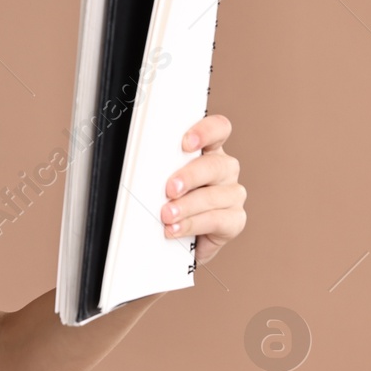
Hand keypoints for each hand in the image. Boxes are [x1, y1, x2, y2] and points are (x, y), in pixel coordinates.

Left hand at [160, 113, 246, 263]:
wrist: (176, 241)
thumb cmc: (168, 202)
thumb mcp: (160, 181)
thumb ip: (158, 169)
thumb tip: (135, 170)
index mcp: (207, 151)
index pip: (218, 129)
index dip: (206, 131)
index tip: (186, 143)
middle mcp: (223, 170)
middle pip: (216, 165)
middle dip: (190, 176)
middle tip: (169, 189)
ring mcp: (232, 195)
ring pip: (216, 195)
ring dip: (188, 206)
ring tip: (167, 215)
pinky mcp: (234, 220)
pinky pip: (218, 220)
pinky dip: (193, 224)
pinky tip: (176, 228)